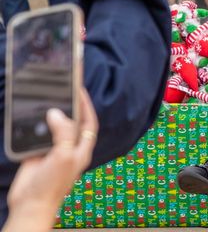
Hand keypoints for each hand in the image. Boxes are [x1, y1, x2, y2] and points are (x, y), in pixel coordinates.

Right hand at [5, 88, 97, 227]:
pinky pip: (36, 136)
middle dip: (68, 107)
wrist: (31, 204)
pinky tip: (30, 116)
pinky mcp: (36, 154)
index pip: (89, 122)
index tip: (80, 90)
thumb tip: (56, 113)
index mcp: (82, 149)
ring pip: (52, 128)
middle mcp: (69, 148)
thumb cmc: (52, 184)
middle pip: (71, 122)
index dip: (86, 106)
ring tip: (46, 98)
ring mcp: (52, 151)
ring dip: (49, 115)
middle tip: (62, 90)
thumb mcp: (64, 155)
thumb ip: (64, 132)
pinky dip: (33, 126)